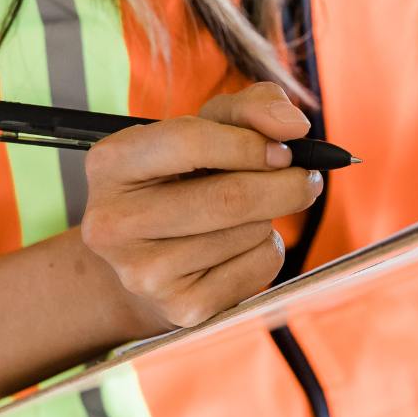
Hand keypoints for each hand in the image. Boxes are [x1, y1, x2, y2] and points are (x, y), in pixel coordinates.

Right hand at [81, 82, 319, 327]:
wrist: (151, 261)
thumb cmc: (184, 180)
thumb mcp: (205, 129)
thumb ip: (250, 108)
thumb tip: (294, 125)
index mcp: (111, 163)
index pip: (189, 141)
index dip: (250, 143)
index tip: (285, 150)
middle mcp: (114, 222)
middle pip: (228, 198)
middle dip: (283, 185)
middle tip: (306, 179)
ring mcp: (143, 272)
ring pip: (248, 233)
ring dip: (269, 218)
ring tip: (248, 215)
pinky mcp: (181, 308)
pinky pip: (257, 268)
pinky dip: (267, 252)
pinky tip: (240, 248)